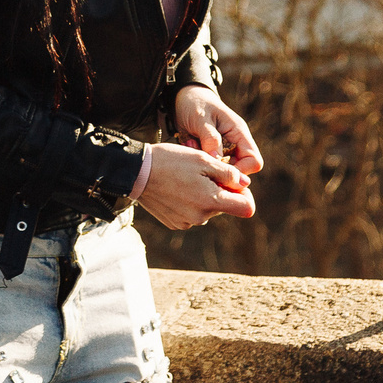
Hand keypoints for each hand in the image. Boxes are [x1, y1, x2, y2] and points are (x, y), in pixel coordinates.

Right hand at [135, 142, 253, 230]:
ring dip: (204, 195)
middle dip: (220, 191)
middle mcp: (201, 217)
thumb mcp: (203, 159)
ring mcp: (187, 223)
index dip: (245, 194)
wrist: (136, 173)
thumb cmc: (171, 161)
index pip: (246, 208)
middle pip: (225, 206)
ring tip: (186, 178)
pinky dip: (190, 202)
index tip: (234, 182)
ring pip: (208, 209)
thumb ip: (228, 173)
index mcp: (211, 201)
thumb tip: (245, 183)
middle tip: (203, 171)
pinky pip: (192, 214)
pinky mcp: (175, 223)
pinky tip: (176, 188)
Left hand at [172, 86, 264, 175]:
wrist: (184, 97)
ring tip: (191, 146)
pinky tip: (189, 145)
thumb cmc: (195, 103)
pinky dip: (200, 160)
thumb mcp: (201, 118)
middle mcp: (236, 143)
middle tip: (199, 156)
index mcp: (239, 133)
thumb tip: (217, 160)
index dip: (240, 171)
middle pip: (239, 169)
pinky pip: (210, 164)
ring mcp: (224, 149)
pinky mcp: (213, 152)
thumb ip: (210, 138)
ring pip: (222, 169)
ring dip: (207, 163)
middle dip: (218, 168)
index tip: (218, 170)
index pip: (254, 161)